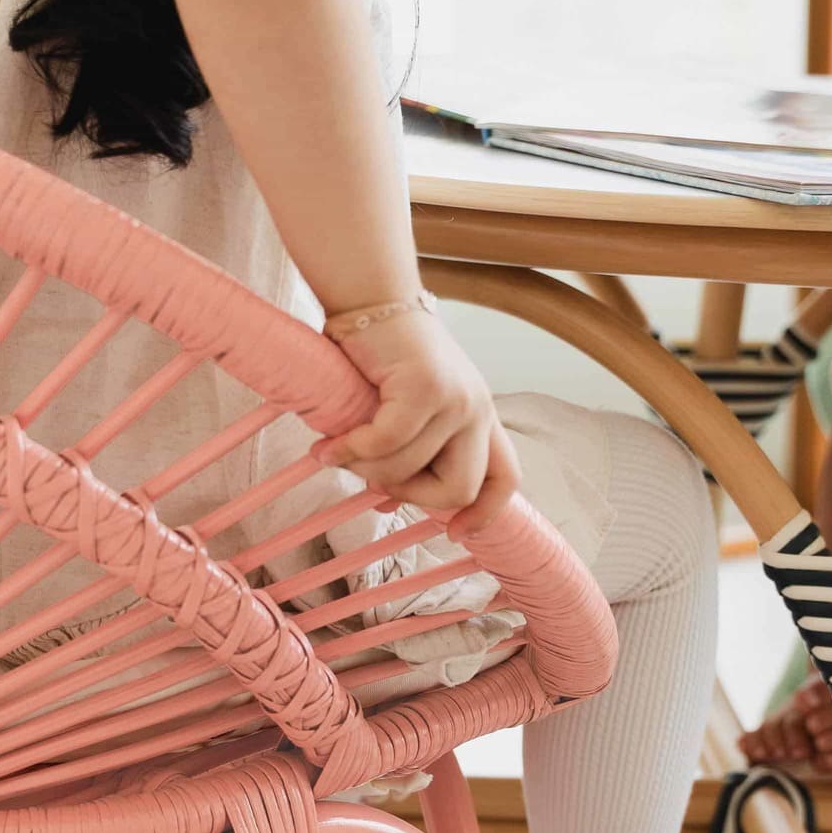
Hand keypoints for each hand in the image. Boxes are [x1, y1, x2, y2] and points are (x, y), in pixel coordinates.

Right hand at [314, 309, 520, 539]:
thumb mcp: (402, 412)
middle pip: (459, 490)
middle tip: (374, 480)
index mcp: (478, 417)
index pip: (504, 478)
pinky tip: (327, 446)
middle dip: (410, 497)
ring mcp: (459, 398)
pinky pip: (386, 445)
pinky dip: (350, 451)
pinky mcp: (428, 388)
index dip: (484, 513)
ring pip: (410, 472)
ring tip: (339, 450)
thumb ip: (406, 453)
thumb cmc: (377, 357)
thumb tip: (385, 501)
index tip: (455, 534)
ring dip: (365, 470)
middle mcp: (478, 409)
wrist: (368, 299)